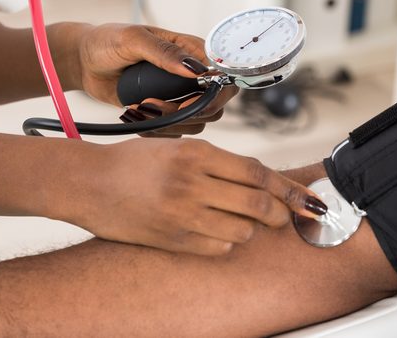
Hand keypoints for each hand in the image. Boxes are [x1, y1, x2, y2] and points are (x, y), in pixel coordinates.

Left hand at [62, 22, 237, 134]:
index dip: (214, 95)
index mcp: (191, 51)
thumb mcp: (133, 39)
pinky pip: (175, 132)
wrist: (85, 63)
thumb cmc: (108, 42)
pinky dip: (156, 131)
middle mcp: (191, 76)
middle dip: (187, 113)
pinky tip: (135, 115)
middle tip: (152, 104)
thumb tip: (195, 70)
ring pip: (196, 123)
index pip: (223, 76)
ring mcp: (180, 96)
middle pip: (215, 106)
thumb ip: (164, 52)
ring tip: (139, 107)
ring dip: (168, 123)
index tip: (186, 102)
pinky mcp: (166, 113)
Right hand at [64, 138, 327, 254]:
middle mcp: (192, 182)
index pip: (258, 172)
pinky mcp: (171, 240)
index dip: (288, 188)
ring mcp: (181, 214)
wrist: (88, 183)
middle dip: (281, 213)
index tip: (309, 199)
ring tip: (241, 221)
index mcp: (196, 153)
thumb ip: (218, 162)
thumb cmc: (135, 161)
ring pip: (242, 231)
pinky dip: (227, 243)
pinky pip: (218, 248)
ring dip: (251, 229)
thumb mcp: (177, 147)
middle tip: (284, 216)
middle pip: (258, 204)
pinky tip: (217, 232)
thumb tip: (262, 180)